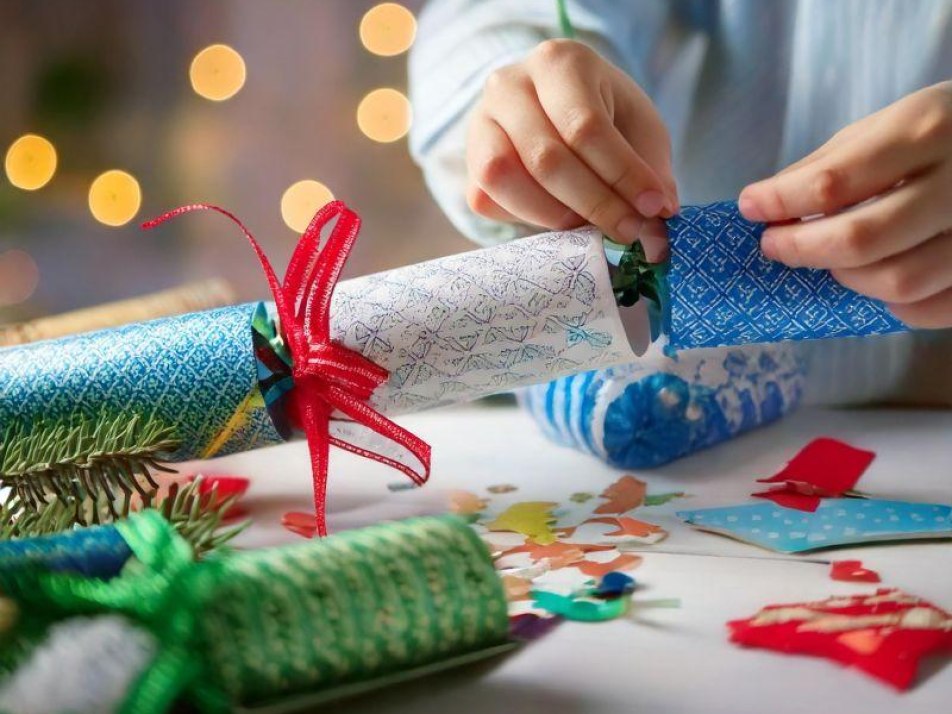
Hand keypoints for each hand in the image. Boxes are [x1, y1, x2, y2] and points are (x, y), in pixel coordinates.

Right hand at [466, 39, 677, 260]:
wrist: (553, 107)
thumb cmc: (603, 113)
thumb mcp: (638, 129)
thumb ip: (650, 174)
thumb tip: (659, 231)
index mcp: (559, 62)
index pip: (586, 126)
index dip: (623, 174)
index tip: (654, 208)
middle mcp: (509, 84)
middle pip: (547, 158)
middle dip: (595, 203)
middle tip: (629, 230)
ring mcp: (480, 123)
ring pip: (505, 179)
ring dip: (554, 215)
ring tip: (590, 225)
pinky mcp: (468, 163)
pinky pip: (488, 200)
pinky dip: (527, 219)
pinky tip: (560, 218)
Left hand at [739, 81, 951, 327]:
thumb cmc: (944, 132)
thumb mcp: (890, 124)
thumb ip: (829, 163)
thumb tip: (766, 203)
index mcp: (927, 130)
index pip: (834, 182)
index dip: (780, 202)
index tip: (751, 207)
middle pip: (860, 240)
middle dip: (801, 248)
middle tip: (775, 244)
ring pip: (896, 283)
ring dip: (845, 278)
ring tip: (829, 258)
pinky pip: (928, 309)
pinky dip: (891, 302)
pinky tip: (878, 275)